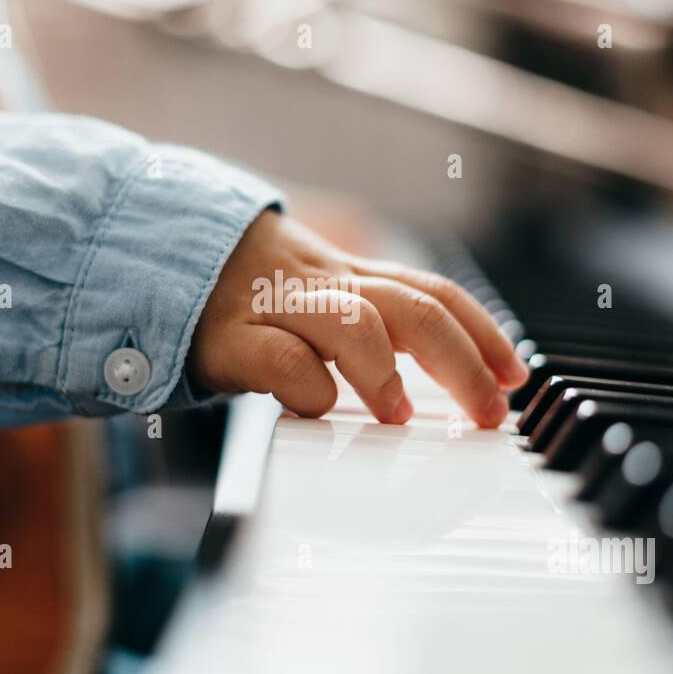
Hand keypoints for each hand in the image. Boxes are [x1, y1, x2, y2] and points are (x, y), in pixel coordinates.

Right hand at [189, 211, 528, 427]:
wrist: (156, 257)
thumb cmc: (245, 298)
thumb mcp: (314, 300)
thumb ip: (367, 328)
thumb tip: (441, 379)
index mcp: (350, 278)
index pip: (434, 291)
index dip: (484, 332)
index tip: (516, 378)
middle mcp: (324, 286)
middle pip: (413, 306)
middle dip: (464, 360)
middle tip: (487, 413)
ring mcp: (278, 309)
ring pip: (353, 320)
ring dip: (387, 371)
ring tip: (400, 416)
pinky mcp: (231, 339)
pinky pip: (282, 358)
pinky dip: (310, 387)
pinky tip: (317, 409)